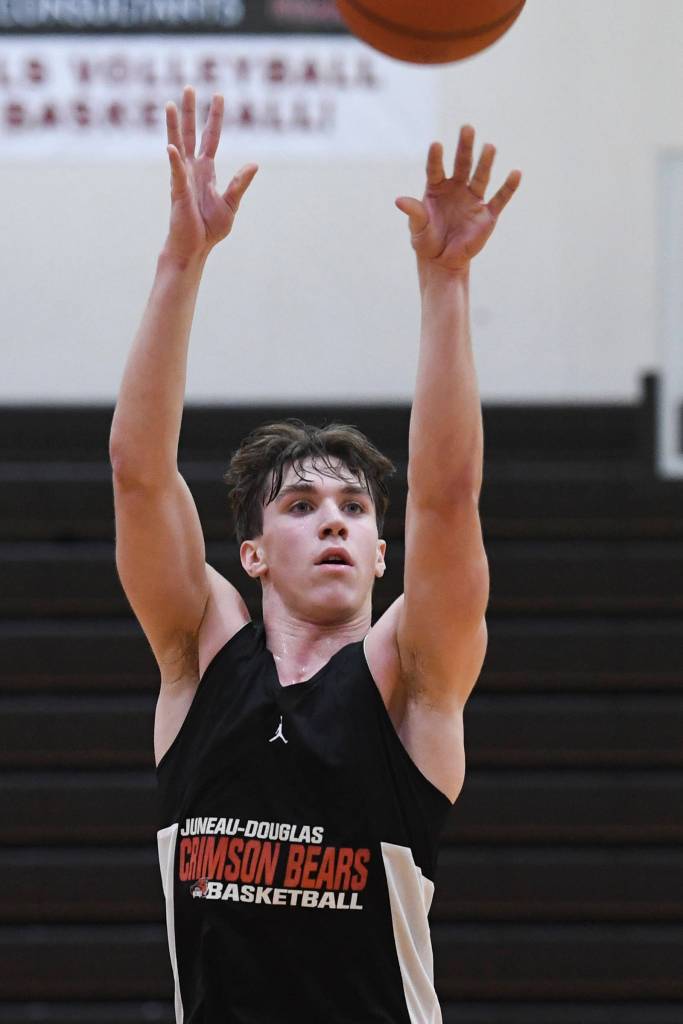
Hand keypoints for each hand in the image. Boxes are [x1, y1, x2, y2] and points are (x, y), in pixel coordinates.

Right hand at [164, 85, 257, 263]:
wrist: (194, 248)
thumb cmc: (210, 228)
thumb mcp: (231, 204)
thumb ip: (240, 183)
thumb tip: (254, 164)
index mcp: (206, 171)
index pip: (211, 138)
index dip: (214, 118)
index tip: (217, 95)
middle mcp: (192, 169)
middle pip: (191, 134)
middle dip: (191, 112)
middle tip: (189, 87)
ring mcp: (183, 178)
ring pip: (178, 146)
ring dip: (175, 126)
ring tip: (172, 104)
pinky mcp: (178, 192)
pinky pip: (176, 173)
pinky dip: (174, 160)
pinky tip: (171, 146)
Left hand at [395, 125, 520, 275]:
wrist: (442, 261)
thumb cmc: (427, 240)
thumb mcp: (418, 228)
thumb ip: (413, 212)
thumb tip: (399, 200)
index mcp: (437, 188)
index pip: (436, 169)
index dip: (435, 158)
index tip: (436, 145)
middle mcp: (456, 188)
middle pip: (461, 164)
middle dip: (464, 148)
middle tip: (467, 128)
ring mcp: (473, 199)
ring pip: (480, 177)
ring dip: (485, 162)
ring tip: (489, 147)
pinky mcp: (487, 214)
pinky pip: (500, 198)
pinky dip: (508, 187)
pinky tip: (516, 173)